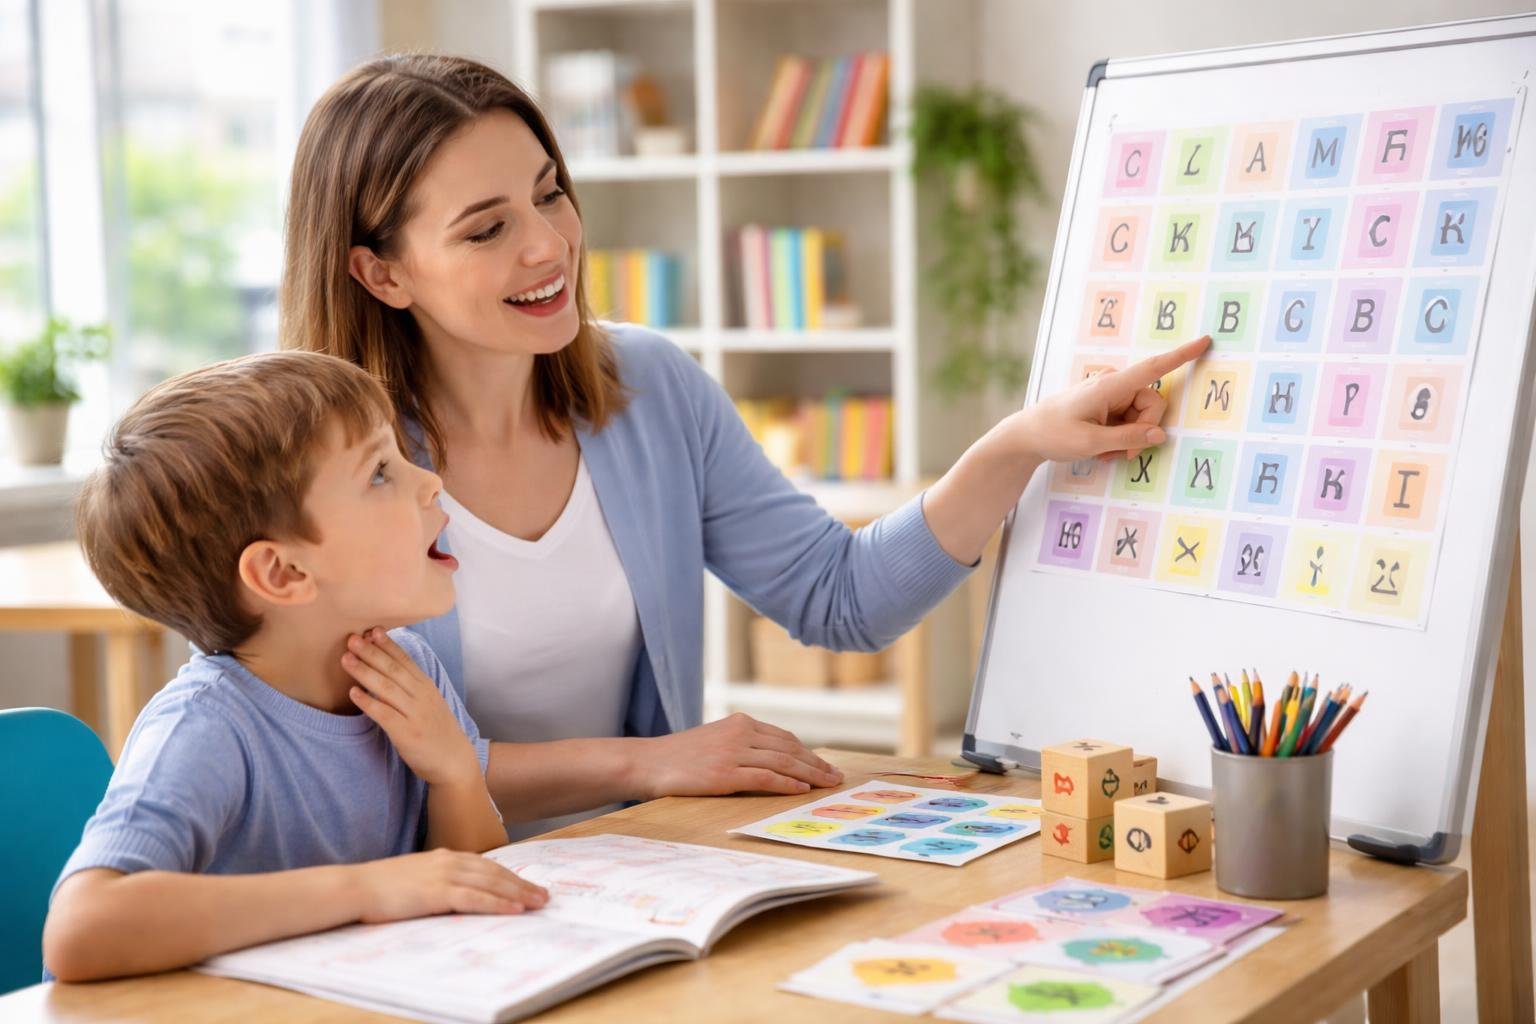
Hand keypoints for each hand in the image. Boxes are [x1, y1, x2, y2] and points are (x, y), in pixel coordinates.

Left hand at [343, 628, 480, 786]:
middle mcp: (422, 696)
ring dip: (365, 671)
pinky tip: (353, 693)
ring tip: (346, 659)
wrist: (453, 761)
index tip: (371, 629)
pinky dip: (368, 702)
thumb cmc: (437, 730)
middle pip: (393, 669)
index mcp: (426, 686)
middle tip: (352, 638)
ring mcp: (415, 714)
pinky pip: (384, 714)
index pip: (405, 659)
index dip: (387, 644)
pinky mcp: (406, 733)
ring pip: (387, 687)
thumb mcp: (429, 702)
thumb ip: (411, 685)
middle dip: (371, 652)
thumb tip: (387, 666)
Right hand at [352, 848, 548, 922]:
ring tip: (538, 903)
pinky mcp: (437, 892)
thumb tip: (452, 895)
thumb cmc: (380, 886)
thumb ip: (436, 882)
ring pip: (491, 883)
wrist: (356, 886)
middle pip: (495, 873)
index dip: (509, 876)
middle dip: (522, 885)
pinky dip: (497, 903)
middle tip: (544, 896)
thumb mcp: (415, 878)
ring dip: (518, 894)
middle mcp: (449, 861)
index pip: (486, 866)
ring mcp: (444, 875)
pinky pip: (475, 898)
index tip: (527, 885)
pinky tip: (514, 909)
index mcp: (444, 857)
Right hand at [637, 713, 842, 797]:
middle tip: (835, 777)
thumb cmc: (679, 757)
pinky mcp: (725, 773)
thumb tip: (771, 762)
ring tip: (827, 785)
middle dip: (816, 764)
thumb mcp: (714, 740)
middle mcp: (740, 732)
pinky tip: (801, 790)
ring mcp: (733, 752)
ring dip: (810, 775)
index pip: (784, 738)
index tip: (824, 765)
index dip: (808, 753)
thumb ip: (741, 745)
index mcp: (740, 722)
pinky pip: (765, 778)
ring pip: (783, 763)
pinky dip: (786, 784)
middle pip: (790, 749)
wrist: (646, 762)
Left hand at [1011, 335, 1210, 463]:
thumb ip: (1127, 440)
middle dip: (1142, 433)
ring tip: (1104, 452)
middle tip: (1120, 454)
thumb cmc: (1053, 434)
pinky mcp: (1109, 405)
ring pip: (1142, 418)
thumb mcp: (1090, 443)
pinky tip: (1101, 448)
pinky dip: (1120, 438)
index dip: (1181, 356)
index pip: (1153, 368)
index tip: (1205, 341)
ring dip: (1129, 440)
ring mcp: (1111, 394)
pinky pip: (1130, 422)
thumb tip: (1159, 436)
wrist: (1027, 435)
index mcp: (1109, 386)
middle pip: (1152, 405)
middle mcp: (1114, 385)